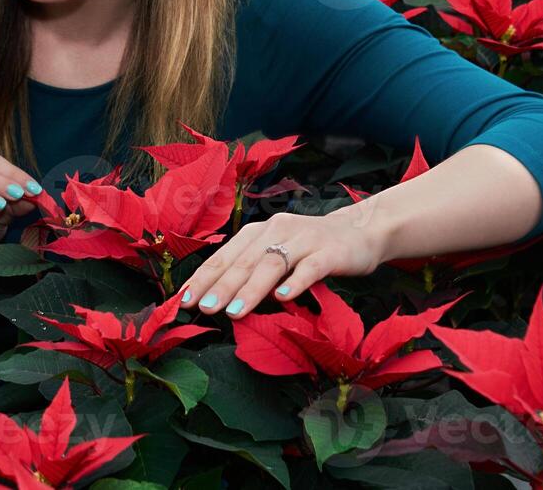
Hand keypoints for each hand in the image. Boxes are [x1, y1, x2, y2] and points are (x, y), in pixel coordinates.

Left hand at [174, 205, 389, 318]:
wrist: (359, 233)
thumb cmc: (309, 249)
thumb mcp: (276, 254)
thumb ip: (252, 271)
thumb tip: (217, 299)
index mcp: (259, 231)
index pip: (225, 256)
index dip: (203, 277)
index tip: (183, 300)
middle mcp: (277, 230)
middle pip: (244, 260)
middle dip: (221, 286)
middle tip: (203, 308)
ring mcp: (304, 239)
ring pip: (272, 264)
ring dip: (251, 289)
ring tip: (234, 312)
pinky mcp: (330, 252)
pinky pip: (310, 267)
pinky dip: (295, 282)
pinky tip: (283, 298)